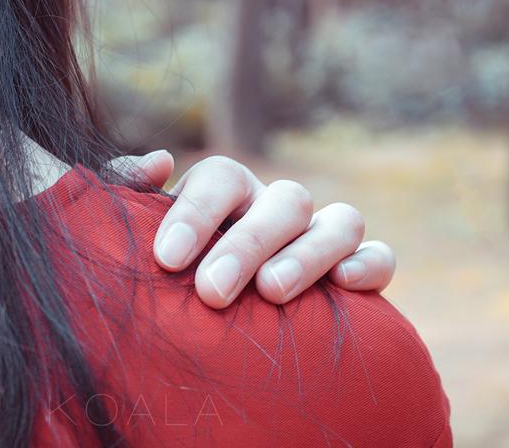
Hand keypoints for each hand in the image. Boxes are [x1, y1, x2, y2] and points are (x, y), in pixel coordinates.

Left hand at [110, 151, 396, 308]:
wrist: (213, 345)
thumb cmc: (168, 285)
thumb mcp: (137, 242)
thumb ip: (128, 200)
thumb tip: (158, 162)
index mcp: (226, 197)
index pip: (220, 177)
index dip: (195, 212)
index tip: (166, 259)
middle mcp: (276, 210)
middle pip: (282, 200)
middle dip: (246, 244)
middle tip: (212, 291)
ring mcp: (321, 238)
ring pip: (338, 221)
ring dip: (307, 253)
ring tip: (272, 292)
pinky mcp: (359, 273)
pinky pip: (380, 256)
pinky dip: (369, 264)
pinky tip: (345, 285)